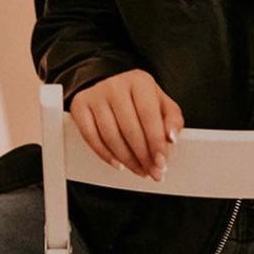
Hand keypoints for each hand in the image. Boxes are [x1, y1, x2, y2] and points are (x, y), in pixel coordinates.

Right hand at [68, 70, 183, 182]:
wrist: (112, 89)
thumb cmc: (140, 100)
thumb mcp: (163, 105)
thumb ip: (173, 120)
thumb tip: (171, 137)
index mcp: (139, 81)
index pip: (149, 116)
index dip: (156, 142)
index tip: (162, 162)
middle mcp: (116, 85)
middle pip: (129, 128)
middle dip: (143, 156)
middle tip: (152, 172)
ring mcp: (95, 95)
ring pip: (111, 136)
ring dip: (127, 159)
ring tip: (139, 169)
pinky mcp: (80, 105)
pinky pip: (91, 137)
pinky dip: (106, 155)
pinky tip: (119, 164)